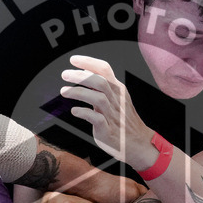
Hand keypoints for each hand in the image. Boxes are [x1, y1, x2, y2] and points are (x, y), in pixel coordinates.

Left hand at [60, 55, 157, 170]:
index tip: (73, 60)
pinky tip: (74, 111)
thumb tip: (85, 71)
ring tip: (64, 91)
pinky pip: (96, 119)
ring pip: (98, 98)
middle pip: (100, 82)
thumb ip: (102, 85)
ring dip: (79, 93)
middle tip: (64, 74)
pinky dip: (84, 113)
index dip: (88, 62)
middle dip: (80, 76)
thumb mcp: (117, 98)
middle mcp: (116, 100)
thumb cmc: (124, 120)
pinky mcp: (108, 130)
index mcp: (118, 90)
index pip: (104, 69)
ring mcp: (113, 115)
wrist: (138, 143)